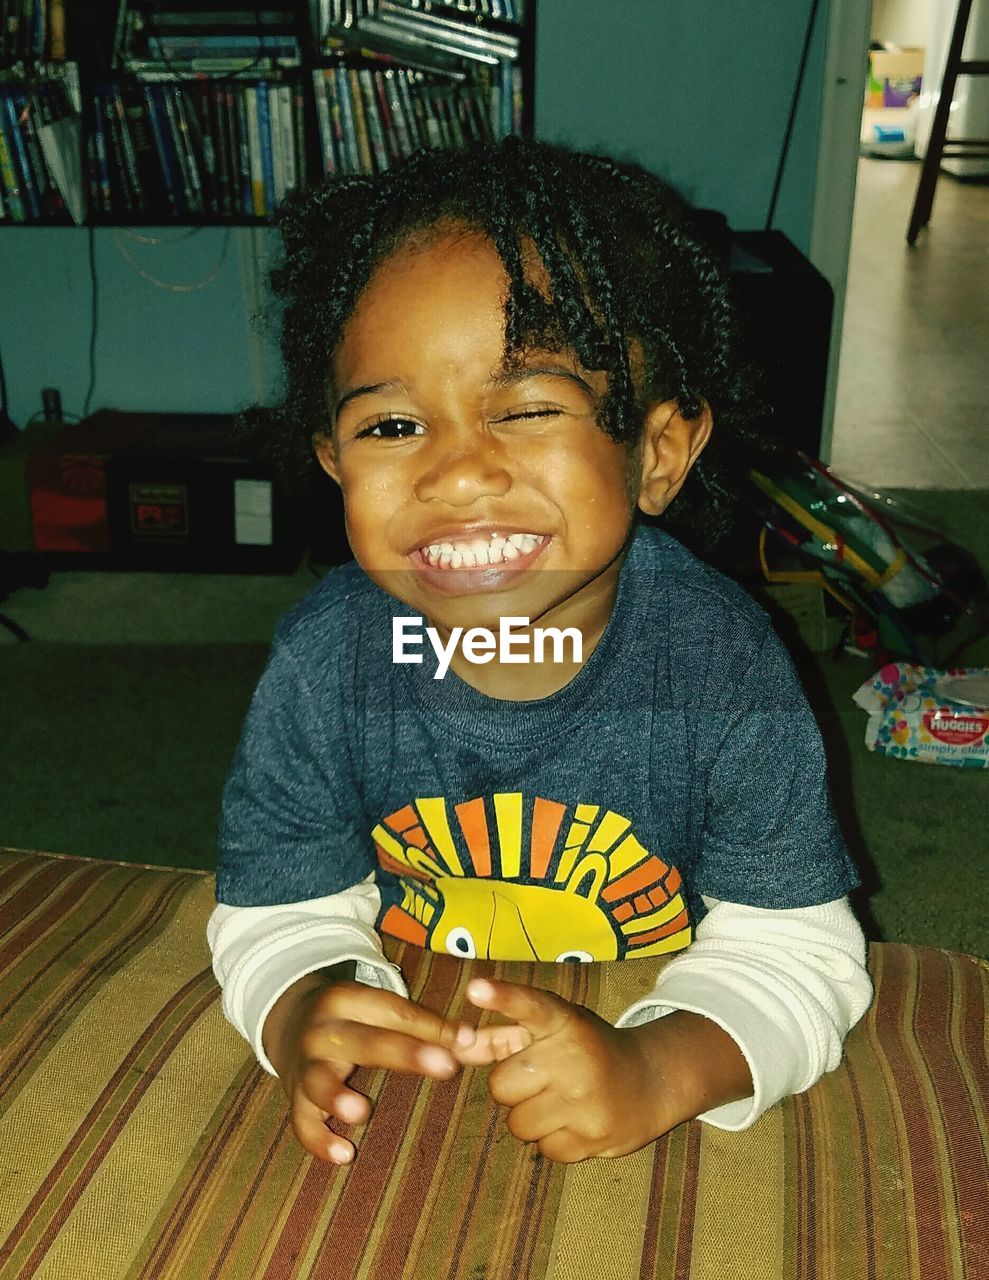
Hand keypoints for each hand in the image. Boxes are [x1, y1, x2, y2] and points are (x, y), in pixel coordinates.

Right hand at [264, 973, 475, 1165]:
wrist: (289, 1022)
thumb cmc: (354, 1021)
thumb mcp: (377, 1009)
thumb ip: (423, 1024)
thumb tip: (472, 1040)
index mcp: (348, 1000)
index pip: (393, 1011)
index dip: (430, 1026)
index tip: (466, 1040)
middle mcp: (323, 1030)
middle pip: (363, 1040)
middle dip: (404, 1053)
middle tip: (445, 1065)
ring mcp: (305, 1065)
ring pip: (318, 1080)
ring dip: (337, 1095)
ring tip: (361, 1111)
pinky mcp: (294, 1098)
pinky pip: (301, 1122)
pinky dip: (318, 1140)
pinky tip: (343, 1155)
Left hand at [457, 979, 751, 1162]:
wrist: (651, 1081)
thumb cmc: (586, 1051)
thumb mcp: (552, 1031)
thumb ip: (502, 1036)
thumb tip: (458, 1047)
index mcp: (564, 1021)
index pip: (530, 1006)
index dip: (502, 996)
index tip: (475, 987)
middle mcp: (574, 1056)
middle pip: (501, 1086)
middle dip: (515, 1086)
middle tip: (544, 1078)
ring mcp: (585, 1099)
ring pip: (517, 1124)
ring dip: (531, 1117)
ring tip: (560, 1100)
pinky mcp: (593, 1136)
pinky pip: (543, 1149)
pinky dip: (553, 1140)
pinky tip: (576, 1121)